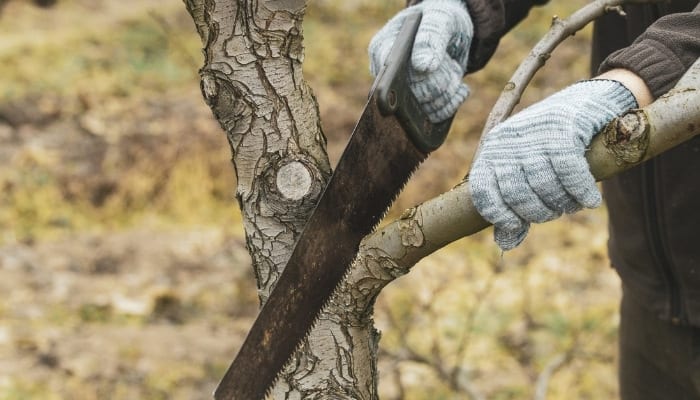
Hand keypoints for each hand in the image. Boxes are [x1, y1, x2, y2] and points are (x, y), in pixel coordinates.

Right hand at [368, 0, 472, 122]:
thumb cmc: (439, 19)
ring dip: (448, 93)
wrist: (450, 29)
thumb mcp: (439, 20)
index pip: (393, 76)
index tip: (433, 68)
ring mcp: (400, 92)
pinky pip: (433, 117)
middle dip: (440, 82)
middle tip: (448, 63)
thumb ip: (430, 38)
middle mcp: (386, 74)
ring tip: (453, 72)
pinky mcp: (415, 104)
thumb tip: (422, 66)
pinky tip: (459, 89)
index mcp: (381, 49)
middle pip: (414, 95)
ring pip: (425, 109)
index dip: (419, 77)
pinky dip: (452, 104)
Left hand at [469, 80, 637, 249]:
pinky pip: (569, 173)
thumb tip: (504, 245)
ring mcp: (535, 133)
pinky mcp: (565, 128)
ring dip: (563, 202)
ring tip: (573, 202)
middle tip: (556, 209)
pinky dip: (581, 191)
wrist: (593, 101)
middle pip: (517, 194)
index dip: (499, 215)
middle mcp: (509, 141)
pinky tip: (589, 199)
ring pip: (544, 186)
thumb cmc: (555, 144)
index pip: (483, 192)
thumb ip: (515, 207)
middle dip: (539, 211)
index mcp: (493, 151)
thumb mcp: (528, 172)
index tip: (517, 224)